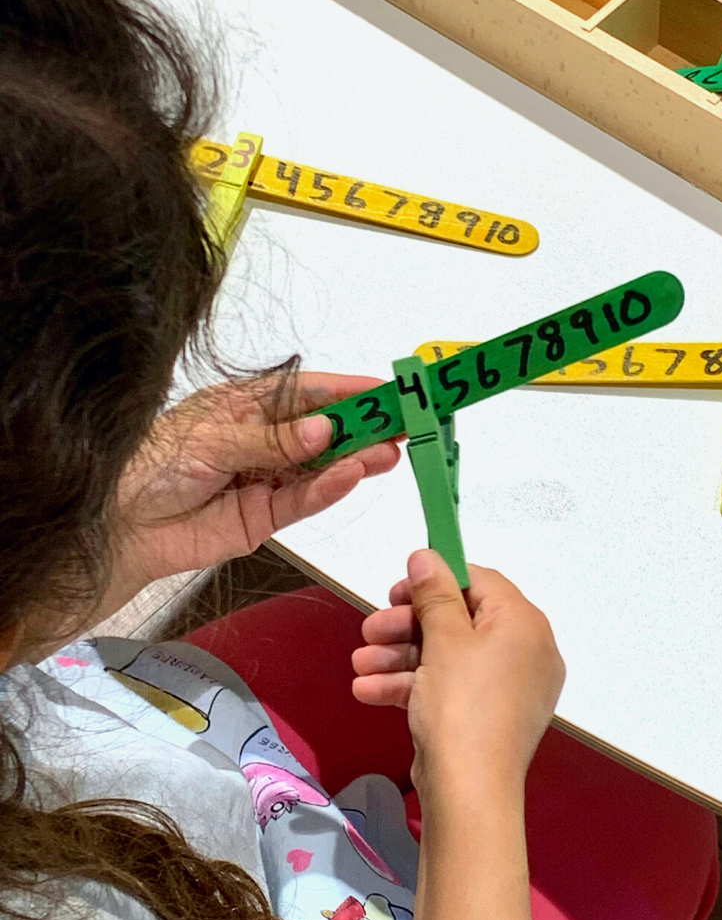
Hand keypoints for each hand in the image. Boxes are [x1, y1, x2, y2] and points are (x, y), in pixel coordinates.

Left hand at [110, 372, 399, 604]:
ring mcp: (266, 479)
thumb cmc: (150, 469)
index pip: (307, 393)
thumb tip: (322, 431)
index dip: (348, 391)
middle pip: (323, 431)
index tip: (386, 391)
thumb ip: (270, 440)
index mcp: (245, 405)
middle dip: (364, 426)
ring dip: (356, 459)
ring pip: (322, 467)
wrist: (118, 529)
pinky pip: (304, 501)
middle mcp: (262, 440)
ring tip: (391, 451)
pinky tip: (354, 475)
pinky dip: (330, 489)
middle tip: (405, 424)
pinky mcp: (265, 518)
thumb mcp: (209, 441)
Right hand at [352, 551, 564, 801]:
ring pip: (446, 656)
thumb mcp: (443, 640)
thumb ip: (434, 593)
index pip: (481, 583)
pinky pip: (448, 687)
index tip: (396, 588)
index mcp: (524, 625)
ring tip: (358, 664)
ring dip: (398, 656)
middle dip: (406, 625)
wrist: (469, 792)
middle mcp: (523, 653)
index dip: (436, 580)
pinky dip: (411, 686)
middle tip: (369, 629)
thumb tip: (426, 554)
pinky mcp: (485, 717)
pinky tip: (367, 691)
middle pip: (458, 620)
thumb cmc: (461, 703)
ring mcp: (505, 689)